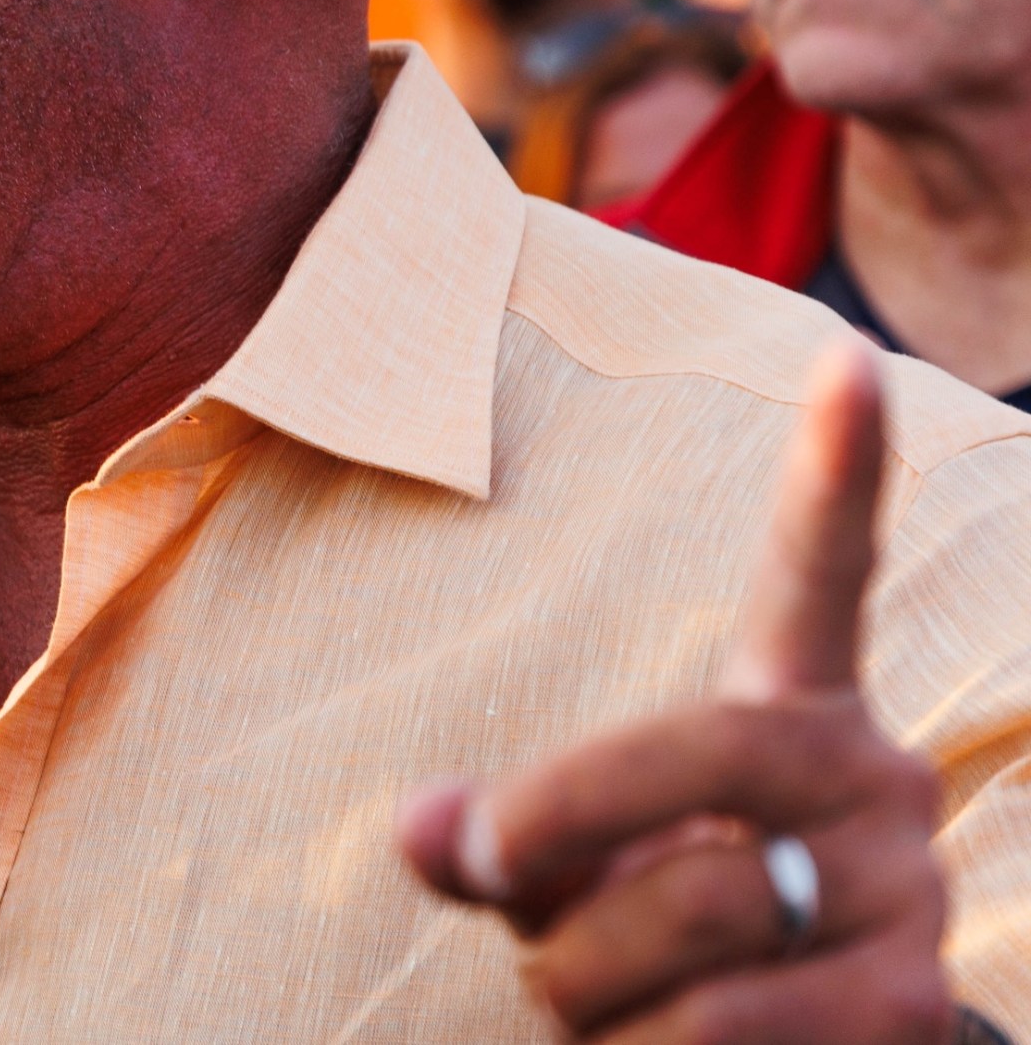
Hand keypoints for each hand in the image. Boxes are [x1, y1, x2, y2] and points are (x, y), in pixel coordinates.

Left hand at [398, 342, 956, 1042]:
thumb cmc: (648, 938)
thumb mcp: (566, 865)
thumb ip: (494, 834)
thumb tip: (426, 829)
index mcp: (795, 712)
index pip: (817, 576)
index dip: (834, 475)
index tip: (844, 360)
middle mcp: (880, 781)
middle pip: (682, 767)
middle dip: (546, 834)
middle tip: (487, 879)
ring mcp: (911, 896)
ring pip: (687, 919)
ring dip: (582, 982)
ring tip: (596, 999)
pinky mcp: (911, 1013)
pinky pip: (716, 1029)